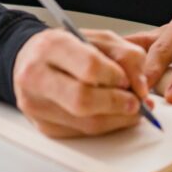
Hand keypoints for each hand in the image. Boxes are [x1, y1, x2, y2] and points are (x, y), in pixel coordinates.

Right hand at [12, 28, 154, 137]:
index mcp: (51, 46)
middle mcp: (36, 76)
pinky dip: (104, 126)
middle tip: (136, 102)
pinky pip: (82, 133)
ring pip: (86, 123)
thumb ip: (125, 55)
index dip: (116, 77)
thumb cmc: (66, 48)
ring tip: (130, 108)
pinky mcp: (43, 126)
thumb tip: (141, 87)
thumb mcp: (98, 38)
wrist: (30, 60)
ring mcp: (36, 105)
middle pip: (83, 100)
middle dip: (117, 103)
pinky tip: (112, 114)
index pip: (89, 67)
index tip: (128, 80)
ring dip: (117, 119)